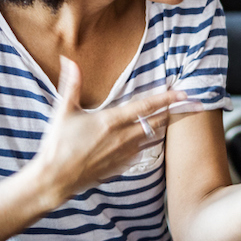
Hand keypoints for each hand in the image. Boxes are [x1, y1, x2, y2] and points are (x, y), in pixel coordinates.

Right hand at [33, 56, 182, 205]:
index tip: (183, 93)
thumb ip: (71, 85)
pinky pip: (142, 153)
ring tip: (170, 119)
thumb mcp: (64, 112)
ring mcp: (124, 154)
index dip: (167, 99)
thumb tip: (69, 62)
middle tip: (185, 105)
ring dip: (161, 128)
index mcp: (111, 121)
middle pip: (156, 122)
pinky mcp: (121, 166)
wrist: (55, 179)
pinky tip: (148, 140)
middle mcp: (122, 137)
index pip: (146, 106)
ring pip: (152, 138)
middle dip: (170, 112)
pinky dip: (149, 144)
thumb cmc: (57, 144)